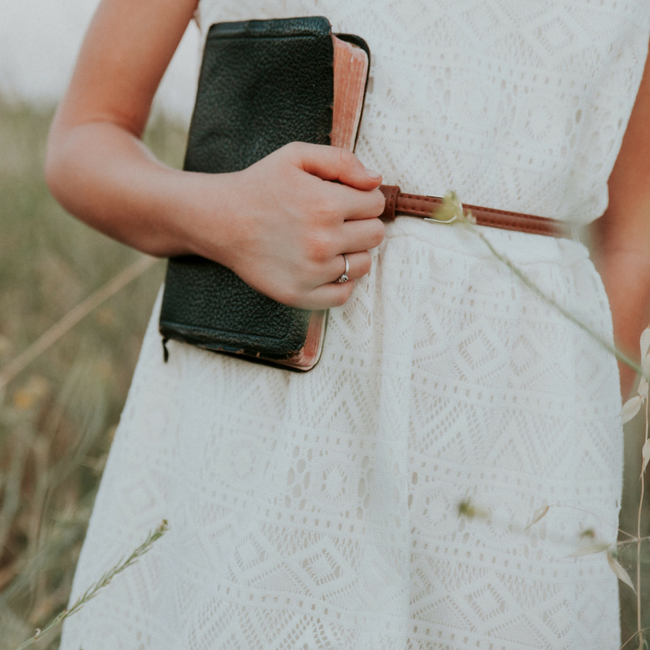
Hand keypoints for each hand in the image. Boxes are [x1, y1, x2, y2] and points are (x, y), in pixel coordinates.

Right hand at [188, 142, 385, 309]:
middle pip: (375, 235)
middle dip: (361, 224)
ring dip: (352, 252)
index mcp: (327, 205)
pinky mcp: (300, 294)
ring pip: (363, 265)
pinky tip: (324, 266)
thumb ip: (343, 161)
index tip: (344, 199)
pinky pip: (343, 294)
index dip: (363, 199)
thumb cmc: (260, 185)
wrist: (221, 219)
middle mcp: (322, 241)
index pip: (376, 205)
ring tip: (328, 242)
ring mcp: (312, 272)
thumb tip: (376, 181)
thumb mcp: (297, 156)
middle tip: (336, 220)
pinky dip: (340, 281)